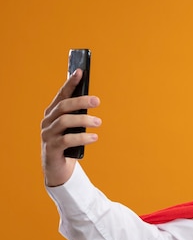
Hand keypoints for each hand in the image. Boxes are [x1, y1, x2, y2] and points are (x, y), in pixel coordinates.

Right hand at [41, 69, 100, 185]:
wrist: (57, 168)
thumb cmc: (68, 143)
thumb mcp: (73, 127)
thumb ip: (78, 115)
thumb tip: (92, 101)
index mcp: (52, 113)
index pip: (61, 95)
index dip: (70, 83)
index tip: (80, 72)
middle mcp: (47, 122)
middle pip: (63, 106)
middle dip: (80, 101)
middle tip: (97, 101)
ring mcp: (48, 135)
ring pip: (65, 121)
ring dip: (83, 120)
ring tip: (98, 122)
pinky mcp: (52, 148)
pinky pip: (67, 140)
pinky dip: (82, 138)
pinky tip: (94, 138)